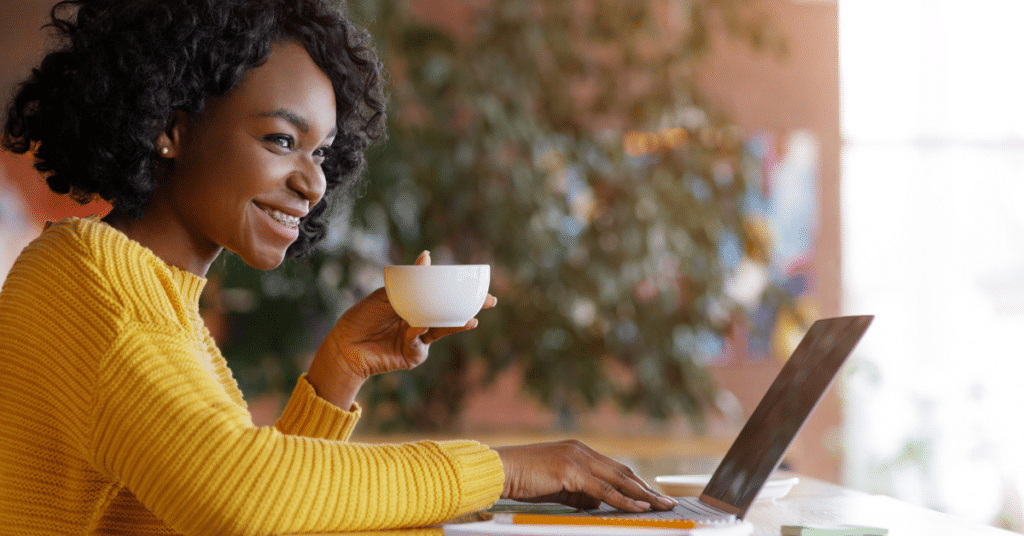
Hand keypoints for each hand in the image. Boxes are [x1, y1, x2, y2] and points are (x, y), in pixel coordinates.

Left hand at [306, 251, 496, 406]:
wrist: (345, 345)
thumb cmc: (363, 316)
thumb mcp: (387, 294)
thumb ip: (410, 281)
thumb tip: (428, 256)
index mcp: (415, 304)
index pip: (442, 295)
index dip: (460, 290)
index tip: (479, 283)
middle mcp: (421, 320)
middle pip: (449, 312)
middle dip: (470, 307)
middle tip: (489, 301)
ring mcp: (419, 339)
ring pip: (442, 328)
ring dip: (457, 323)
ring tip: (471, 320)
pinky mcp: (413, 355)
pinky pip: (421, 342)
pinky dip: (419, 332)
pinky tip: (415, 327)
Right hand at [494, 440, 677, 512]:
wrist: (499, 470)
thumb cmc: (523, 480)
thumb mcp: (557, 487)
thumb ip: (579, 492)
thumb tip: (600, 503)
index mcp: (578, 451)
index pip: (615, 468)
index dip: (636, 483)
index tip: (653, 495)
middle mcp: (582, 450)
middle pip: (623, 472)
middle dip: (647, 489)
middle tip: (667, 501)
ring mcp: (577, 458)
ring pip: (619, 479)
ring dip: (643, 495)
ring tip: (661, 506)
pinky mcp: (571, 471)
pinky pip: (604, 490)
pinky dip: (624, 500)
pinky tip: (638, 508)